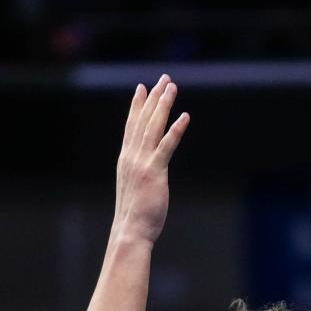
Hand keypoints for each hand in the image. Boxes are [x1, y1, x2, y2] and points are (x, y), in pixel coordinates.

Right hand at [112, 74, 189, 245]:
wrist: (130, 230)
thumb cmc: (134, 217)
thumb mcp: (135, 189)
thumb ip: (140, 175)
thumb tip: (146, 174)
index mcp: (126, 160)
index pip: (132, 126)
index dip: (137, 106)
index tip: (142, 88)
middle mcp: (132, 157)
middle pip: (143, 120)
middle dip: (154, 98)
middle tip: (163, 79)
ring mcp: (142, 163)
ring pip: (153, 127)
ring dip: (163, 106)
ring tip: (172, 88)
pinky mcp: (154, 172)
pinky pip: (166, 147)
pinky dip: (175, 130)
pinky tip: (184, 116)